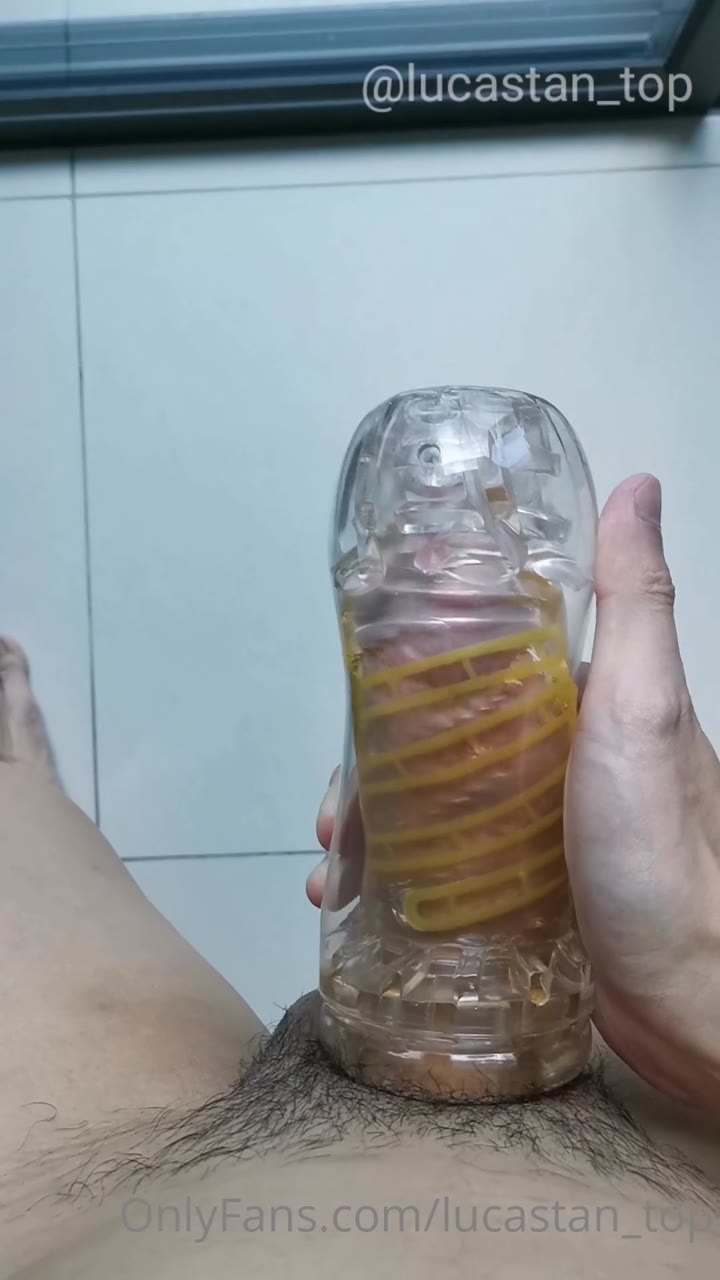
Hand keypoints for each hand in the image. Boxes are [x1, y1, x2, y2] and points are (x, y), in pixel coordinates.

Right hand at [308, 475, 719, 1111]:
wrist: (690, 1000)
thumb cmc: (663, 852)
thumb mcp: (642, 711)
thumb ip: (636, 603)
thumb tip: (635, 486)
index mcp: (576, 706)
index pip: (474, 667)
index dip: (406, 675)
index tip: (354, 693)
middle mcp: (551, 760)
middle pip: (434, 743)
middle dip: (372, 769)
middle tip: (335, 813)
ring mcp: (531, 830)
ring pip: (426, 809)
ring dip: (368, 830)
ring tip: (335, 866)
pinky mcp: (518, 893)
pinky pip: (436, 872)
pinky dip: (388, 882)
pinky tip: (353, 900)